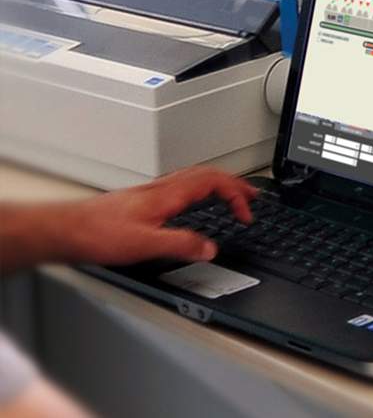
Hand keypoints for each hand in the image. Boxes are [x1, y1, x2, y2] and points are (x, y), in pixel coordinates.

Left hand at [0, 167, 257, 269]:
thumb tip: (210, 248)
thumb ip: (181, 245)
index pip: (213, 183)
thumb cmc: (99, 233)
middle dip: (235, 183)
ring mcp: (154, 191)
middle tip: (252, 196)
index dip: (236, 195)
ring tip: (233, 193)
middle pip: (208, 174)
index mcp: (168, 195)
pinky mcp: (146, 198)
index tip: (246, 213)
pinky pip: (183, 184)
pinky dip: (202, 187)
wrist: (69, 229)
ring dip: (220, 183)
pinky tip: (198, 199)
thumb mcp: (145, 245)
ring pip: (196, 176)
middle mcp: (162, 188)